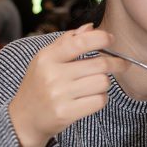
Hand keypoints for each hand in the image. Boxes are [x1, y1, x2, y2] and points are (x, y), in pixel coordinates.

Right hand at [9, 24, 116, 146]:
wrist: (24, 118)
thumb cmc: (39, 85)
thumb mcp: (45, 59)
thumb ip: (67, 41)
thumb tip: (91, 27)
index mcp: (47, 57)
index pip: (80, 42)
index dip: (101, 39)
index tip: (111, 39)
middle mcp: (52, 74)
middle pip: (100, 64)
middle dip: (116, 63)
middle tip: (122, 64)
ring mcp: (59, 95)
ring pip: (103, 83)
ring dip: (105, 83)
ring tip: (95, 85)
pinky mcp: (66, 113)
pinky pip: (99, 101)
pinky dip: (100, 99)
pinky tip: (90, 98)